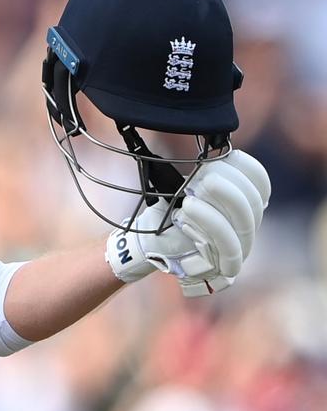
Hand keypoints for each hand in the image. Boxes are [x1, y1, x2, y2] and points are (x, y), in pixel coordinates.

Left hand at [106, 149, 269, 296]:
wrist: (149, 245)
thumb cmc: (168, 215)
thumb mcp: (184, 188)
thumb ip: (201, 172)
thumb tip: (208, 143)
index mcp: (243, 206)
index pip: (261, 185)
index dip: (249, 168)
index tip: (228, 154)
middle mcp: (247, 227)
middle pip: (254, 201)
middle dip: (231, 183)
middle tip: (205, 173)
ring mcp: (240, 249)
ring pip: (244, 222)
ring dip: (223, 201)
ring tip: (193, 190)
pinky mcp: (227, 267)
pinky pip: (227, 244)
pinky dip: (210, 223)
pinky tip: (189, 208)